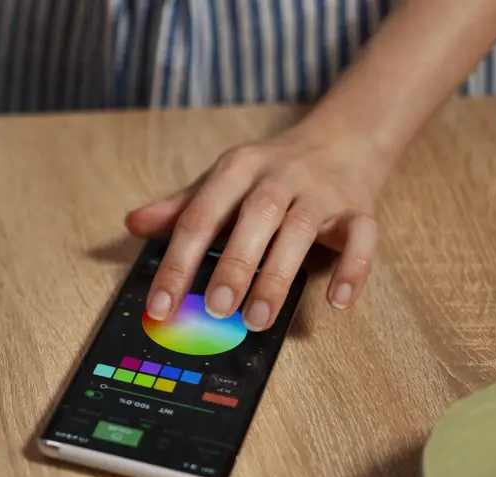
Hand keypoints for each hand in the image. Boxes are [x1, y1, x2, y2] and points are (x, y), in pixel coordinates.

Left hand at [125, 120, 392, 330]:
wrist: (342, 137)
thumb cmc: (269, 172)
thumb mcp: (221, 182)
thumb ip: (180, 208)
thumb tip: (133, 224)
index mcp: (237, 169)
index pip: (200, 216)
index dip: (178, 263)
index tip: (161, 305)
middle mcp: (279, 177)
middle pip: (255, 218)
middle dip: (233, 266)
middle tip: (214, 309)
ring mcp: (321, 192)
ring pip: (301, 231)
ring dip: (278, 276)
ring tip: (257, 319)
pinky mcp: (359, 209)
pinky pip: (362, 238)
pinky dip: (353, 269)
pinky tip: (338, 302)